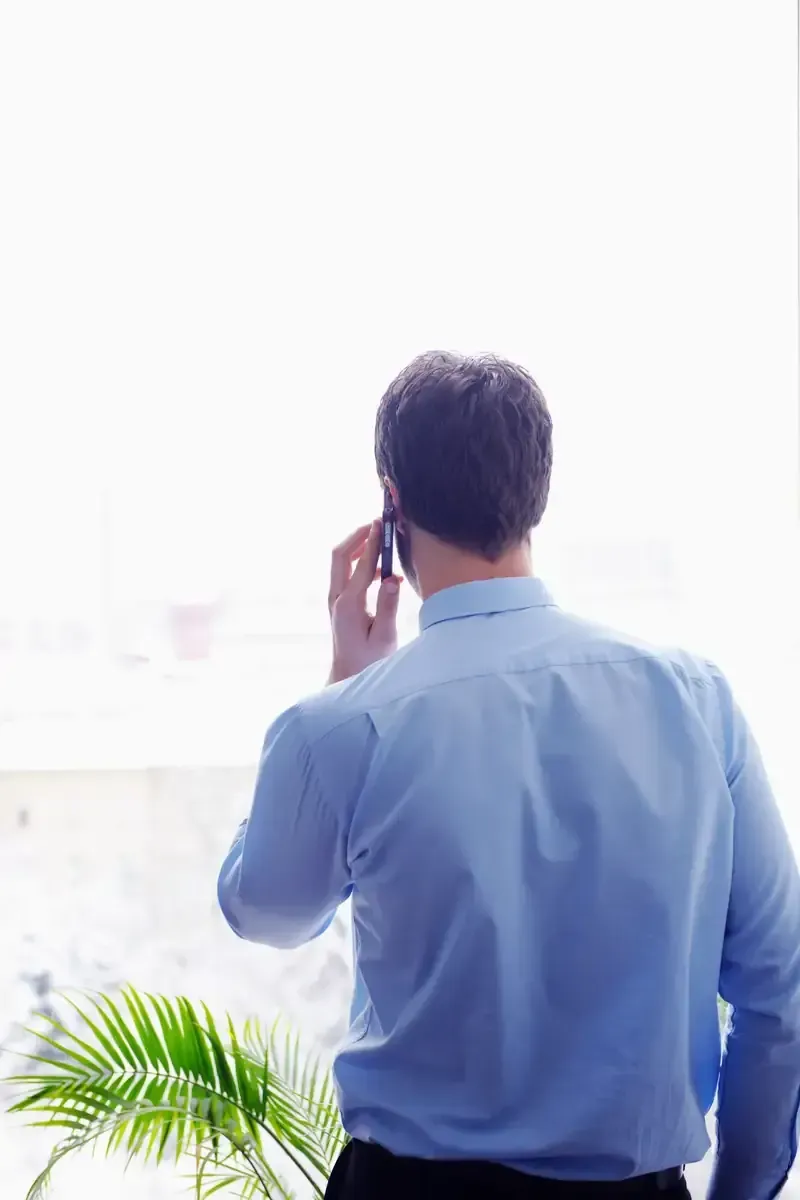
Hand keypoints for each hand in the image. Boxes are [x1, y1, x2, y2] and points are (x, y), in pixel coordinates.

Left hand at [327, 521, 401, 684]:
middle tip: (376, 523)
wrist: (348, 678)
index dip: (373, 543)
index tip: (382, 524)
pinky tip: (384, 572)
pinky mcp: (340, 604)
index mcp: (348, 605)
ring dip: (359, 548)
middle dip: (358, 536)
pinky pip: (348, 575)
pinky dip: (363, 565)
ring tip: (381, 539)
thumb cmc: (369, 662)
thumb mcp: (384, 636)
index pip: (360, 565)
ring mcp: (336, 600)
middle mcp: (337, 598)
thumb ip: (388, 606)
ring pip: (342, 563)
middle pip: (340, 555)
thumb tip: (393, 579)